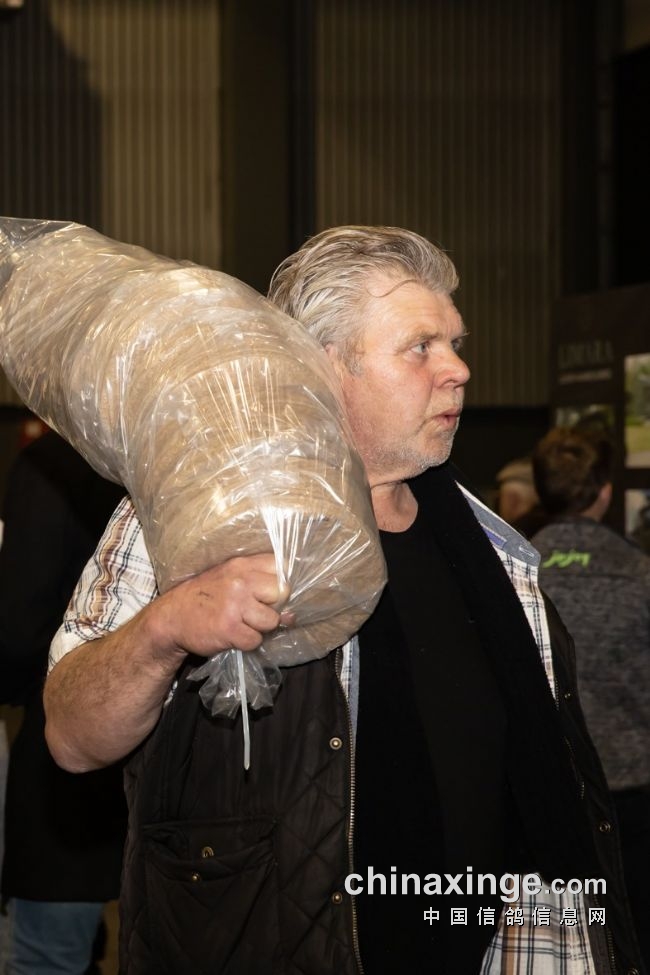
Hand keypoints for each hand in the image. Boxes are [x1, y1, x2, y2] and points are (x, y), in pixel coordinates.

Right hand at [150, 553, 290, 660]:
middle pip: (282, 593)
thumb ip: (261, 588)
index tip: (267, 593)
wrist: (172, 618)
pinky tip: (232, 635)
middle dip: (272, 606)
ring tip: (241, 624)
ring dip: (259, 628)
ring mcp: (235, 605)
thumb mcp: (230, 580)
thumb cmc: (206, 598)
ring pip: (271, 621)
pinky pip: (255, 640)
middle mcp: (241, 581)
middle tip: (253, 612)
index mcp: (241, 565)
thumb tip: (292, 614)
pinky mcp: (229, 629)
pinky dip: (246, 642)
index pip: (280, 567)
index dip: (278, 584)